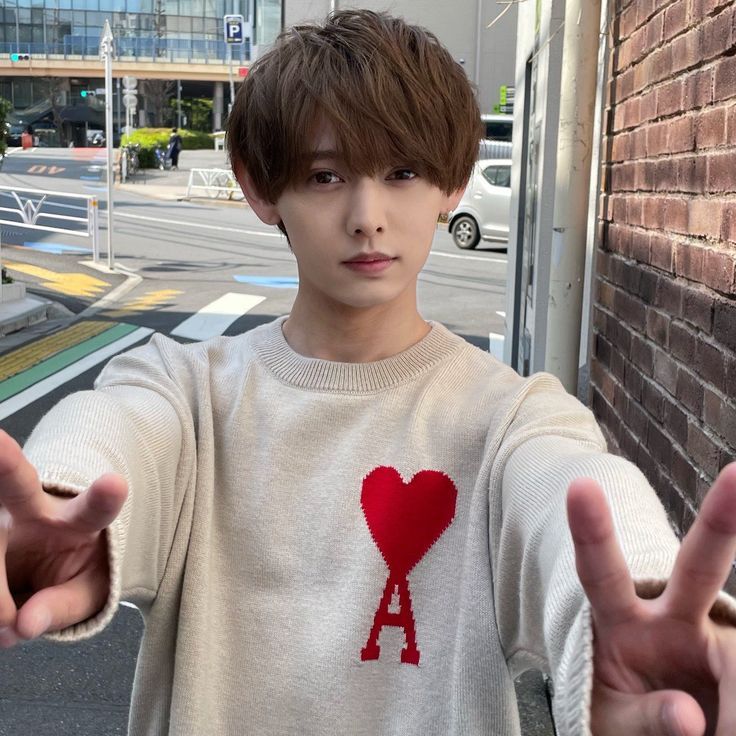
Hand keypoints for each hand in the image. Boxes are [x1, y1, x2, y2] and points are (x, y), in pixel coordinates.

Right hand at [0, 430, 126, 645]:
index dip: (104, 498)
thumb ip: (60, 608)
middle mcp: (34, 507)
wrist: (49, 556)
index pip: (94, 510)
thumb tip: (25, 624)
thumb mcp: (84, 593)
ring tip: (8, 624)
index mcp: (78, 521)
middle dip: (4, 461)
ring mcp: (0, 514)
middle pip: (16, 482)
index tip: (115, 484)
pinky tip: (3, 615)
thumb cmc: (74, 565)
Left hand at [568, 463, 735, 735]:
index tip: (580, 486)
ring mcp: (714, 637)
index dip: (591, 531)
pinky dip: (735, 711)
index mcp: (617, 621)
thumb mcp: (612, 722)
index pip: (600, 573)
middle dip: (720, 520)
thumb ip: (644, 719)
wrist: (658, 730)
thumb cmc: (622, 716)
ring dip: (730, 708)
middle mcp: (670, 617)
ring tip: (708, 730)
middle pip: (697, 565)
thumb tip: (690, 717)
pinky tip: (722, 720)